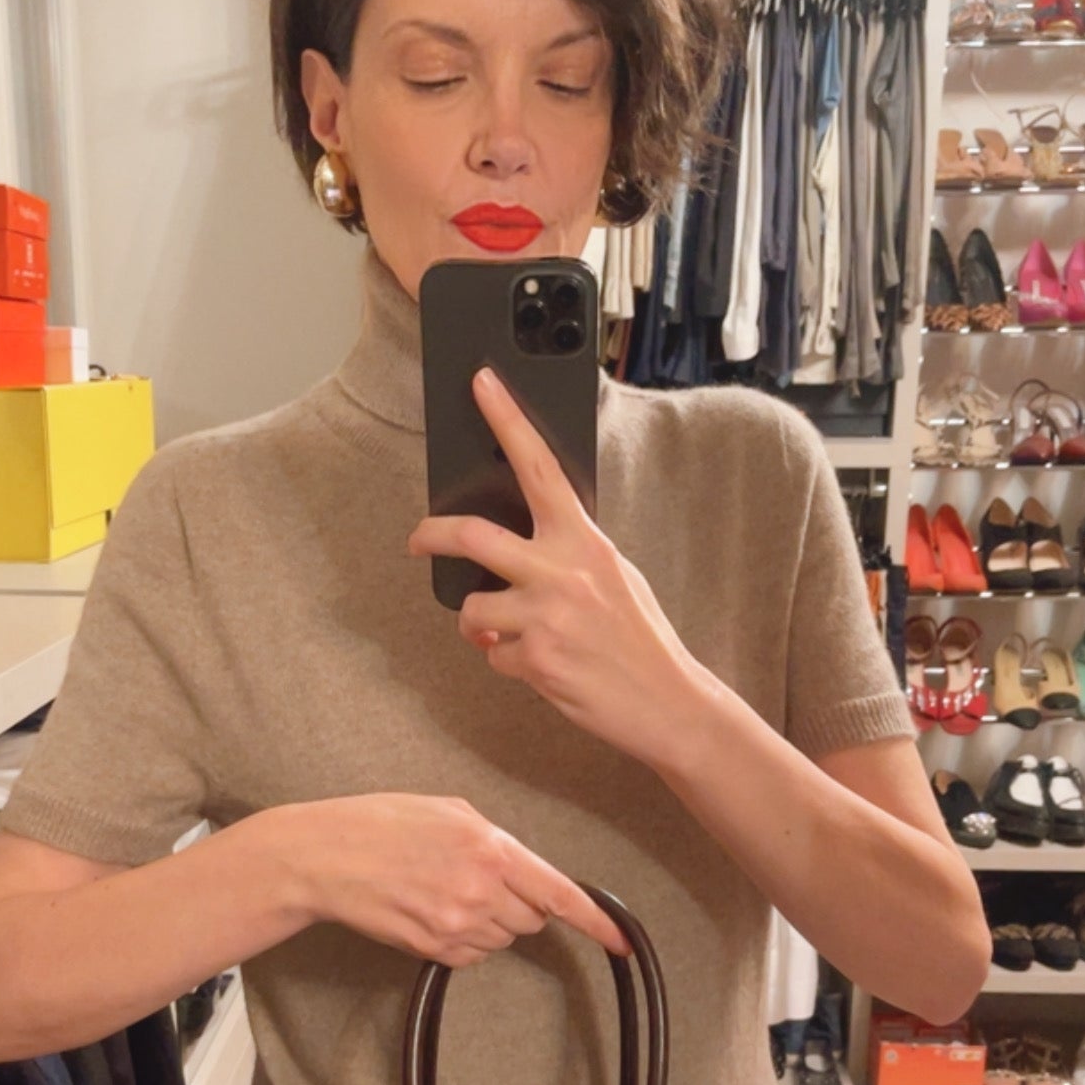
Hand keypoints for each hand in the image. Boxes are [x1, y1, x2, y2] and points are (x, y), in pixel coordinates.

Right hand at [274, 793, 630, 967]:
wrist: (323, 857)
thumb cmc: (380, 824)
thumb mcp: (448, 811)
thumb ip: (494, 839)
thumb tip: (521, 866)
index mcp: (490, 847)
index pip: (558, 894)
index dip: (595, 922)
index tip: (620, 940)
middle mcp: (479, 889)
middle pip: (532, 920)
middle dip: (518, 905)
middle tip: (477, 882)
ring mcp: (456, 924)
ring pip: (502, 939)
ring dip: (487, 923)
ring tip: (442, 892)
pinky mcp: (433, 948)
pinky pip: (471, 956)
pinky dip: (460, 941)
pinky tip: (429, 912)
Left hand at [407, 365, 700, 763]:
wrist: (666, 701)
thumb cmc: (640, 638)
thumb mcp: (616, 576)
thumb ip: (570, 556)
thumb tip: (522, 552)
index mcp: (585, 541)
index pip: (539, 467)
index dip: (507, 421)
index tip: (482, 383)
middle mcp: (562, 571)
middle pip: (472, 536)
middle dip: (431, 535)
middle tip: (418, 541)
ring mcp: (546, 617)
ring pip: (474, 609)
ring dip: (480, 627)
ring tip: (509, 636)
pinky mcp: (535, 660)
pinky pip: (494, 656)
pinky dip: (509, 664)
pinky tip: (543, 668)